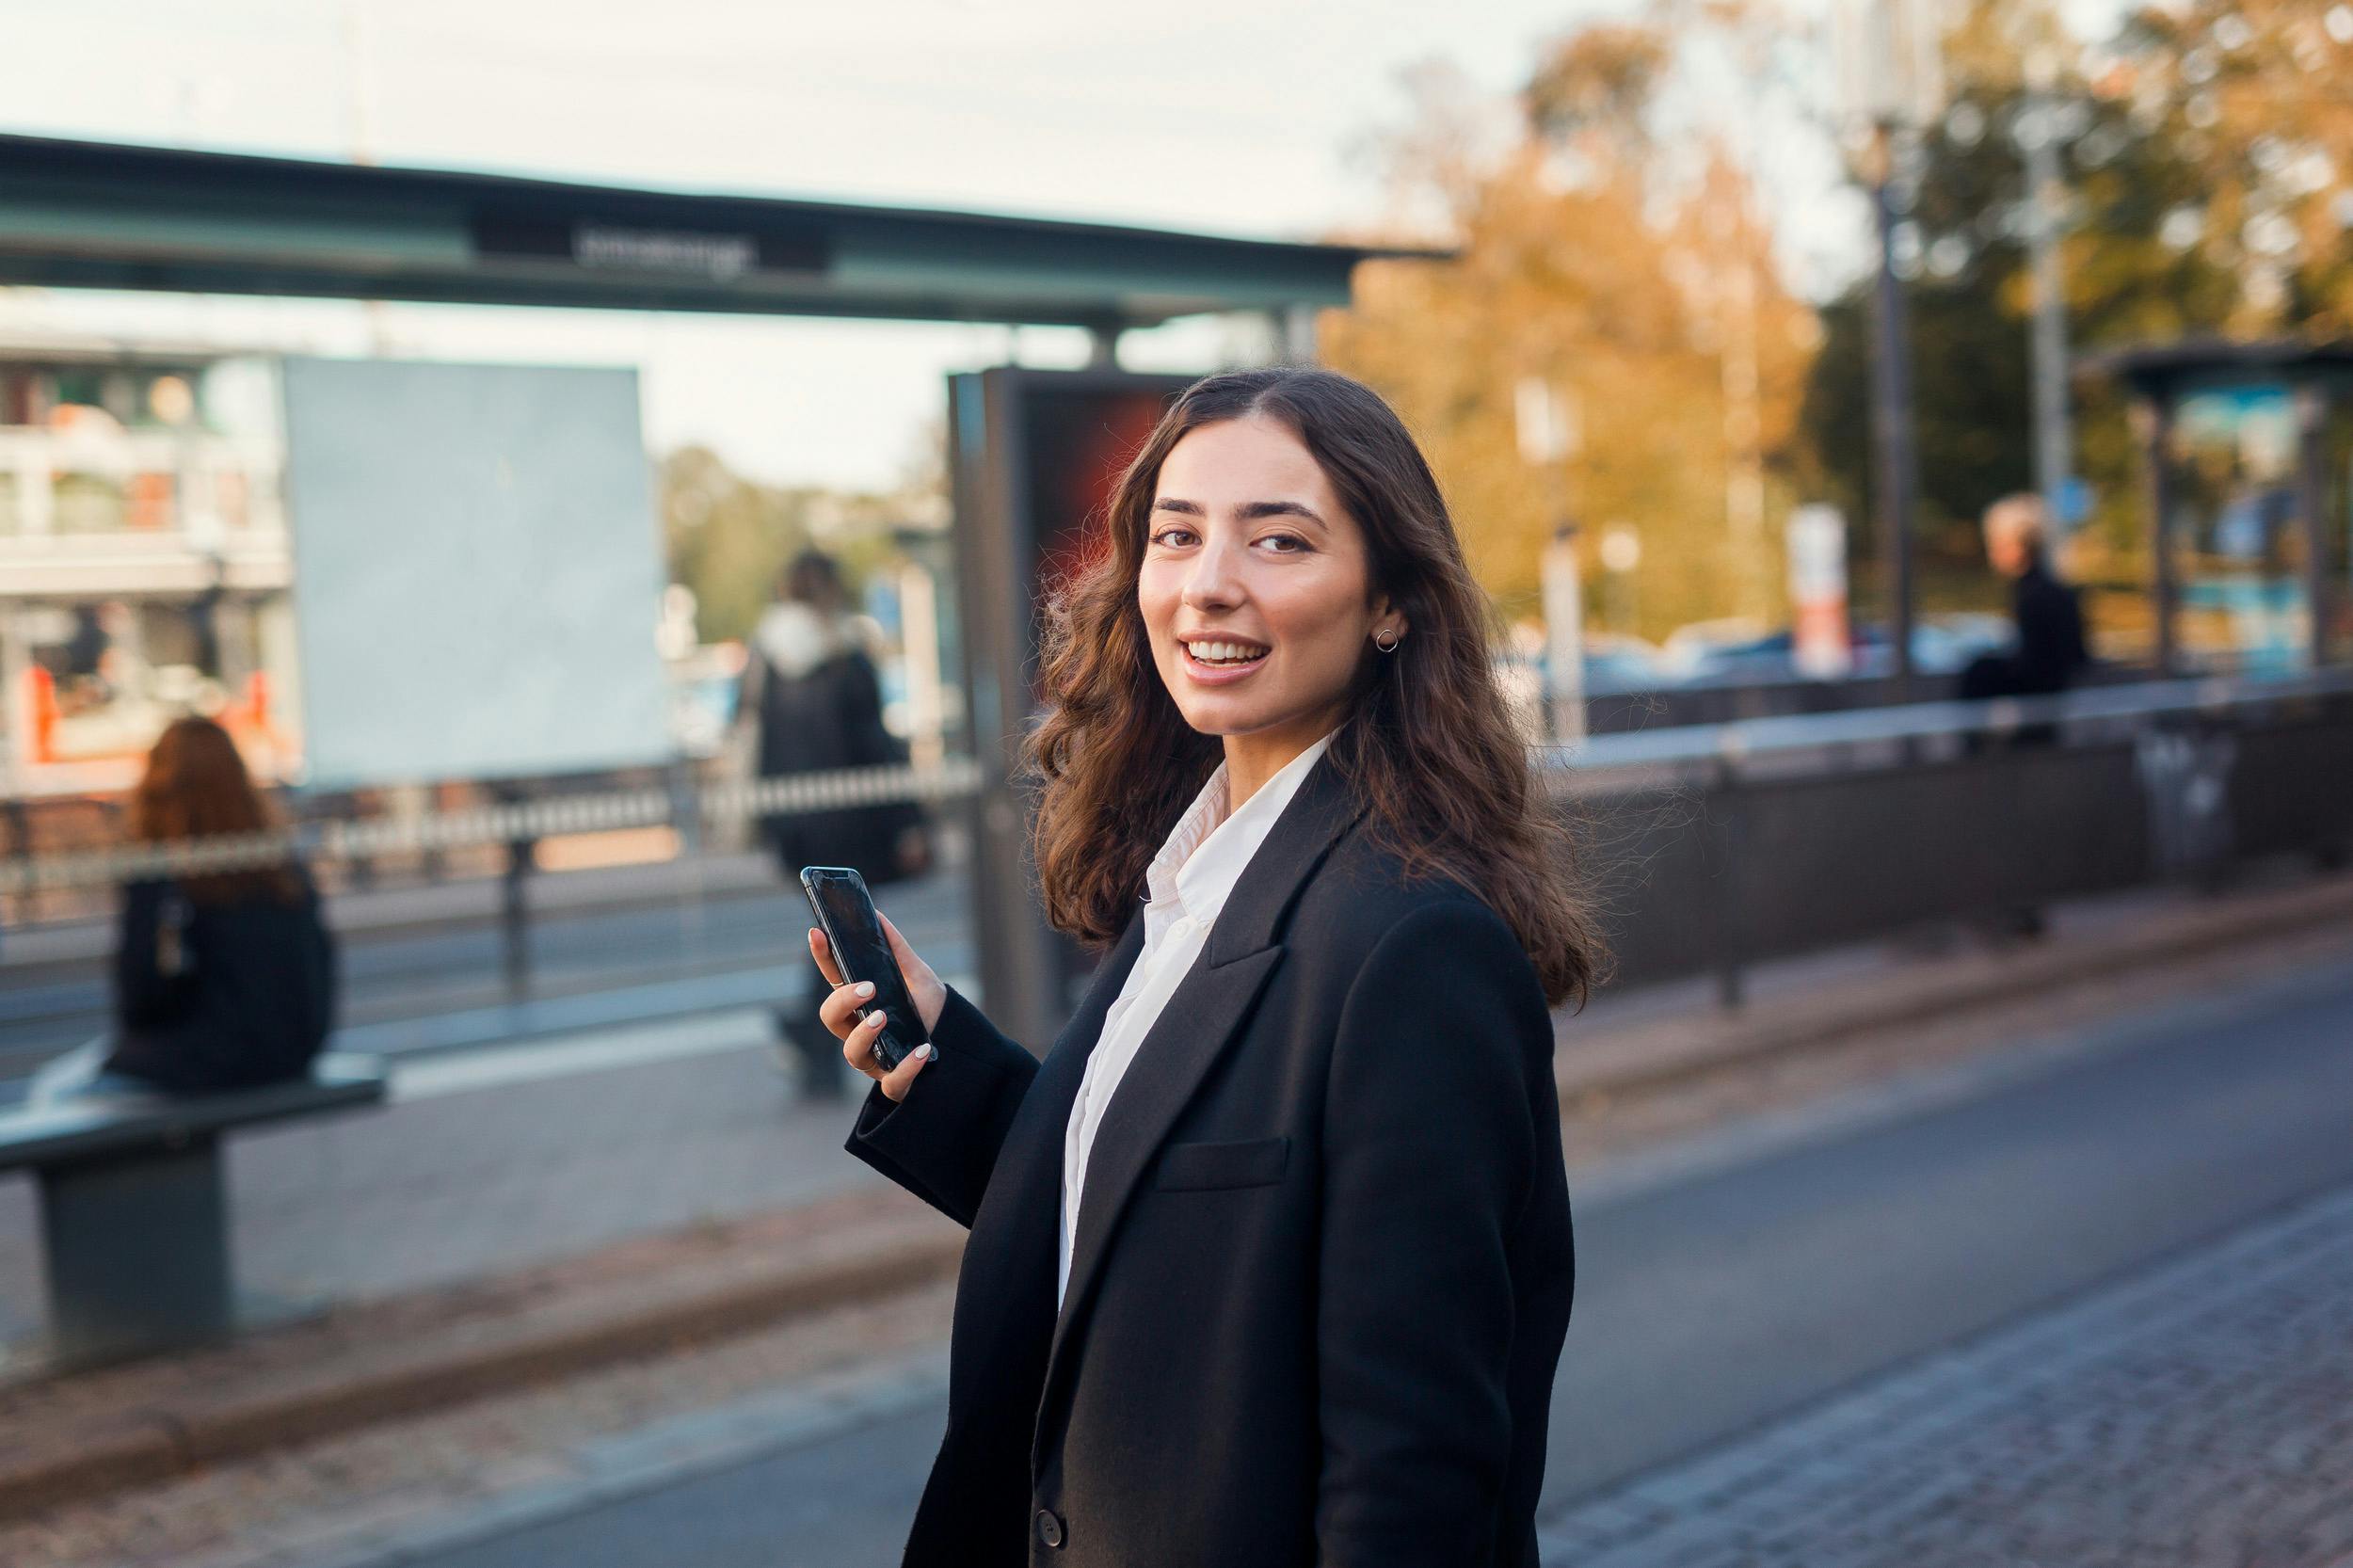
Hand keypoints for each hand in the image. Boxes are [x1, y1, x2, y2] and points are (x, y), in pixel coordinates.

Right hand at [809, 911, 943, 1101]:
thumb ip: (897, 949)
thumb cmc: (932, 1011)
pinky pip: (893, 1084)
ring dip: (864, 1034)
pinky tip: (922, 1051)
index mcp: (861, 1004)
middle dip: (843, 1000)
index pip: (834, 980)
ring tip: (883, 1016)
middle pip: (832, 1019)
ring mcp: (876, 1061)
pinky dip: (906, 1068)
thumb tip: (877, 916)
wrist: (963, 1047)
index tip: (818, 933)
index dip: (822, 957)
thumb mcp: (918, 976)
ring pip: (852, 1053)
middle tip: (868, 987)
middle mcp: (861, 1033)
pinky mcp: (897, 1084)